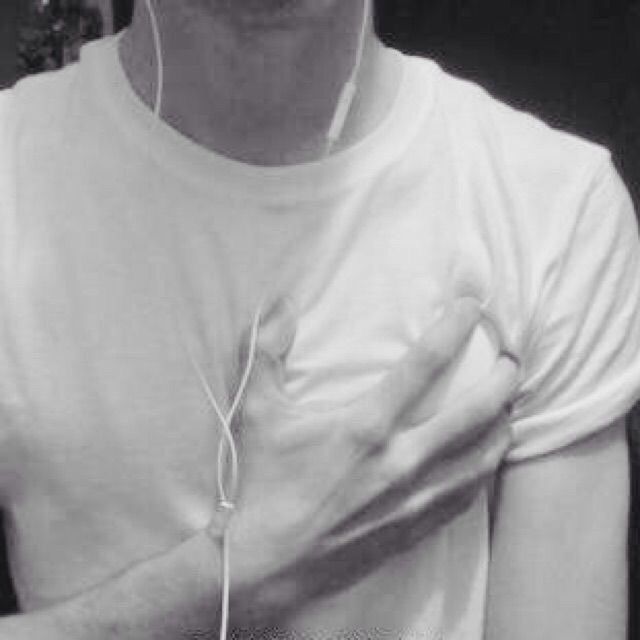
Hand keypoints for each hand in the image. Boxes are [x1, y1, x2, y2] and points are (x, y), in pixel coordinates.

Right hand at [219, 298, 517, 621]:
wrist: (266, 565)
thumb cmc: (262, 483)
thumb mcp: (255, 411)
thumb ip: (265, 351)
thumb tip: (280, 303)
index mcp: (364, 426)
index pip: (425, 364)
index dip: (456, 328)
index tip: (475, 307)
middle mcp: (400, 460)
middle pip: (475, 411)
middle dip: (504, 378)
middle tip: (512, 358)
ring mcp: (413, 498)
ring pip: (483, 457)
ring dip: (504, 425)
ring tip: (509, 405)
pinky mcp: (415, 527)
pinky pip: (467, 496)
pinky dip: (485, 469)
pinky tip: (487, 458)